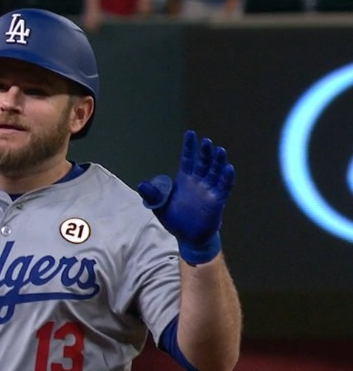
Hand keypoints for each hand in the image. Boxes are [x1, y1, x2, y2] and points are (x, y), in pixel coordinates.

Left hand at [137, 130, 234, 264]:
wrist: (188, 237)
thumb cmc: (175, 219)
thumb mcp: (160, 207)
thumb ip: (152, 195)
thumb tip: (140, 184)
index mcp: (184, 179)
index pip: (187, 159)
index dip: (189, 147)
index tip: (190, 133)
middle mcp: (198, 182)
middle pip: (203, 163)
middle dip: (204, 152)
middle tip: (206, 141)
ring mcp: (208, 190)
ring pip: (215, 172)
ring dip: (218, 162)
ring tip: (220, 150)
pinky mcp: (217, 200)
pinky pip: (223, 187)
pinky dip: (226, 178)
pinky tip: (229, 168)